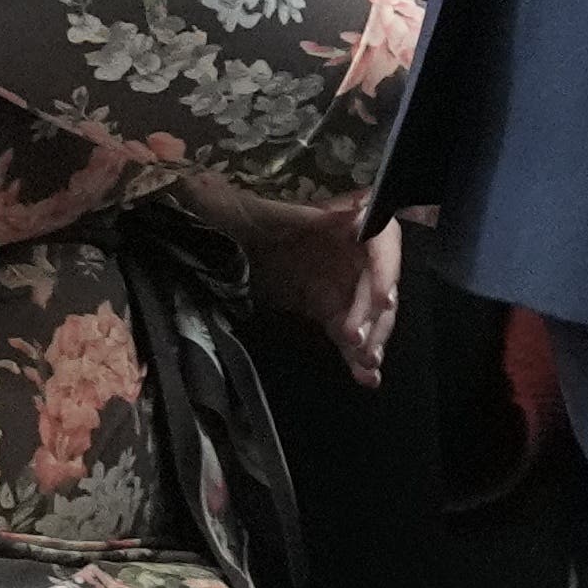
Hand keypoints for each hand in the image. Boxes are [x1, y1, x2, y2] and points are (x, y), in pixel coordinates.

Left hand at [183, 177, 398, 385]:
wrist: (200, 242)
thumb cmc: (226, 217)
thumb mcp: (251, 210)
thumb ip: (302, 214)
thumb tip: (350, 213)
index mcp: (333, 217)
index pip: (380, 236)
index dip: (387, 267)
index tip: (382, 299)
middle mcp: (343, 247)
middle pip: (379, 279)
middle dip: (374, 313)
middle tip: (357, 341)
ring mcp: (334, 279)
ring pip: (367, 310)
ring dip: (372, 338)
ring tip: (367, 365)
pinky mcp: (321, 307)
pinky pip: (346, 331)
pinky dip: (355, 354)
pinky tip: (365, 376)